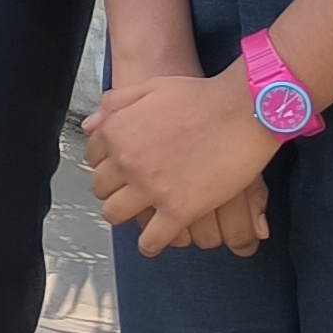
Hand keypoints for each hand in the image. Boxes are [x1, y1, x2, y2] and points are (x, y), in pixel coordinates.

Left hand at [86, 69, 285, 257]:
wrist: (242, 111)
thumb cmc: (202, 97)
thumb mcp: (150, 88)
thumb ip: (115, 105)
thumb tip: (91, 126)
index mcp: (118, 132)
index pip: (94, 160)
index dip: (107, 166)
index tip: (118, 172)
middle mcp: (127, 161)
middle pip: (102, 190)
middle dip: (114, 191)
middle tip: (131, 193)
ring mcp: (151, 187)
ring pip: (117, 215)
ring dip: (126, 216)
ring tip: (141, 214)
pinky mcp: (178, 210)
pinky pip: (152, 239)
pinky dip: (150, 244)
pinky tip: (156, 240)